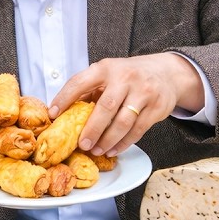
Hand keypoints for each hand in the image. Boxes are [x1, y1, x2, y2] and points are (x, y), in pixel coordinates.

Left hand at [48, 53, 202, 155]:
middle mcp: (125, 78)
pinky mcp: (157, 107)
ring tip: (97, 150)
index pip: (80, 82)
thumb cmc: (128, 76)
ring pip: (123, 122)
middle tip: (82, 145)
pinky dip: (123, 143)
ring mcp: (144, 92)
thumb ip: (89, 90)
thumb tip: (62, 113)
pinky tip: (113, 149)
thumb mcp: (108, 74)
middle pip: (106, 107)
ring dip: (108, 140)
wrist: (166, 73)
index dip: (64, 98)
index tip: (52, 114)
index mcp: (106, 68)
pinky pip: (138, 130)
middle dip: (92, 129)